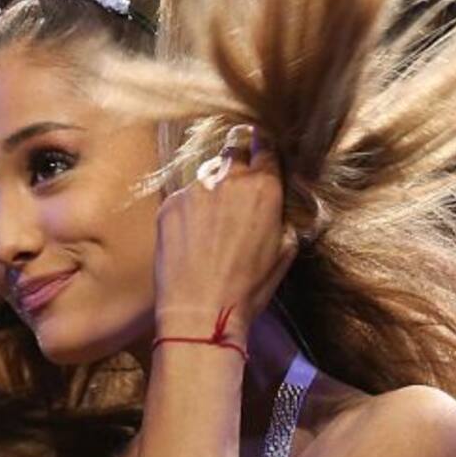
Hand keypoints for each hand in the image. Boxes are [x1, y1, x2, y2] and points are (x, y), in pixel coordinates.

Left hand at [153, 124, 297, 344]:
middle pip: (235, 147)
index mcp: (263, 187)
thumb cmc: (248, 288)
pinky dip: (191, 207)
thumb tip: (281, 204)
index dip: (265, 146)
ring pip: (208, 172)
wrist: (199, 310)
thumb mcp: (285, 252)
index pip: (265, 145)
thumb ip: (285, 216)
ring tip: (214, 219)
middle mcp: (228, 179)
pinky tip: (194, 234)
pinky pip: (185, 194)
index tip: (262, 149)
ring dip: (214, 185)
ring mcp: (195, 189)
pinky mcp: (170, 204)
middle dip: (239, 156)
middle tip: (239, 179)